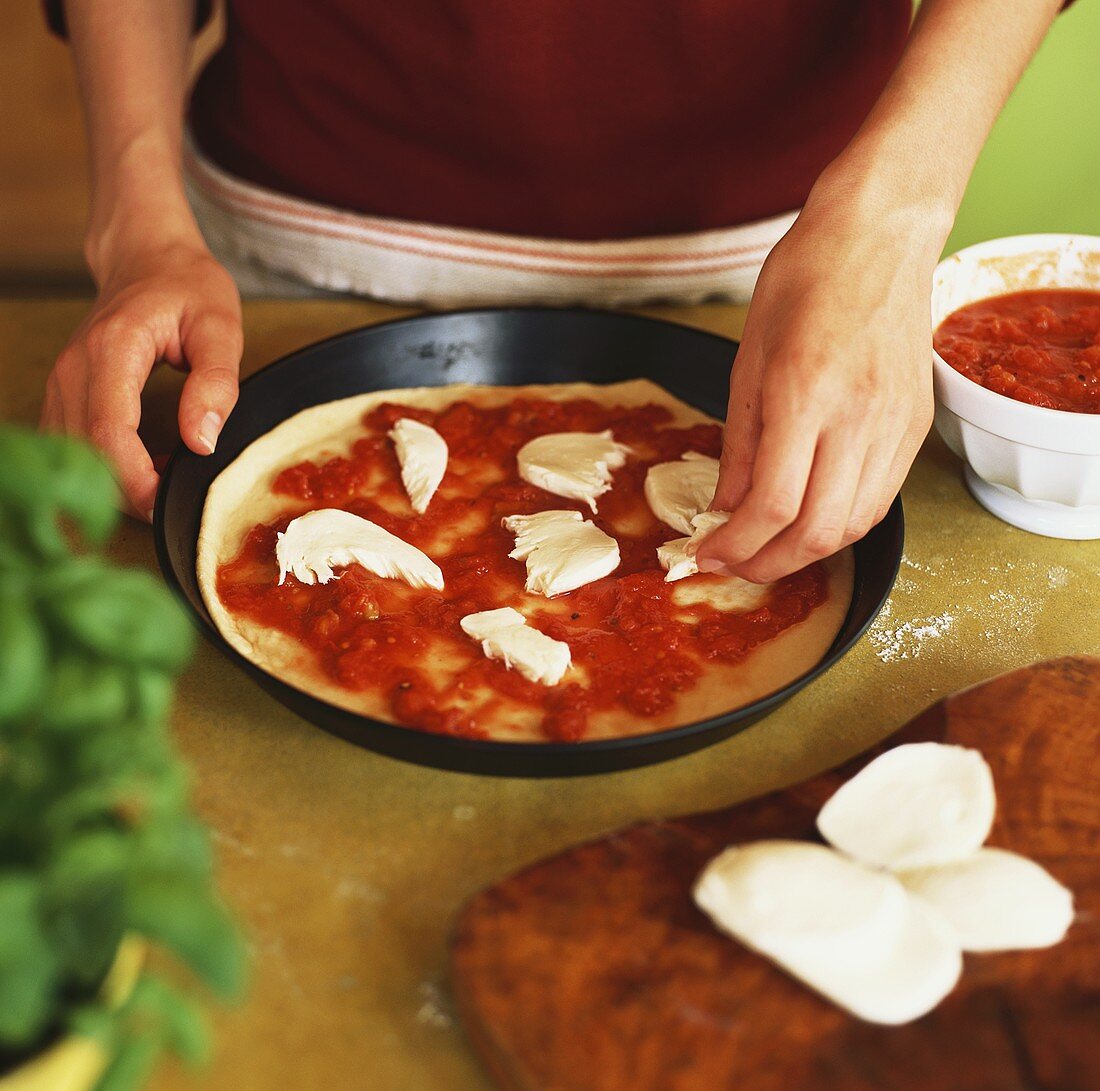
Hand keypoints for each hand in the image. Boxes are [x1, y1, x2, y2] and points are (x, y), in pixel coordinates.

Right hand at [41, 243, 241, 519]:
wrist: (147, 259)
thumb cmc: (188, 288)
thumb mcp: (220, 327)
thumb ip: (215, 384)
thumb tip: (201, 442)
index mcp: (113, 350)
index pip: (109, 432)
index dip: (136, 480)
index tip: (169, 504)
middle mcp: (74, 369)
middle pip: (86, 453)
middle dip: (129, 493)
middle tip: (178, 504)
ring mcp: (62, 383)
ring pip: (74, 456)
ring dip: (117, 484)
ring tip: (167, 484)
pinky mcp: (64, 394)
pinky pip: (74, 446)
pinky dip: (106, 468)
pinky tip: (147, 467)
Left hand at [695, 198, 934, 582]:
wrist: (881, 233)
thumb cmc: (805, 279)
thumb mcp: (748, 358)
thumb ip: (740, 443)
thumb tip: (724, 509)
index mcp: (805, 392)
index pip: (772, 505)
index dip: (734, 546)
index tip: (705, 554)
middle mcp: (859, 416)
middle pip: (819, 532)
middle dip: (767, 564)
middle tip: (732, 565)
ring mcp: (896, 423)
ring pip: (855, 525)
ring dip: (806, 553)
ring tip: (766, 549)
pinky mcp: (917, 425)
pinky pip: (880, 498)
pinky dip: (841, 524)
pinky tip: (809, 519)